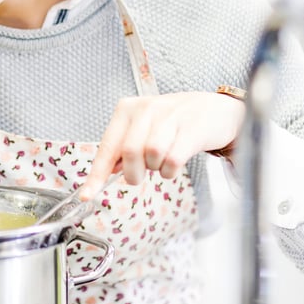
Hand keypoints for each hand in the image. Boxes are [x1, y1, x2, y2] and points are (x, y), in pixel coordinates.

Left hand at [77, 91, 244, 200]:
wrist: (216, 109)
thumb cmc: (175, 123)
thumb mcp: (145, 127)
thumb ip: (125, 146)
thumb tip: (108, 171)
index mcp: (127, 109)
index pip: (107, 147)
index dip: (97, 174)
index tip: (86, 195)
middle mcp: (146, 109)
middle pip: (129, 153)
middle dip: (134, 173)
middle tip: (141, 175)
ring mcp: (170, 116)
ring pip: (151, 155)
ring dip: (156, 169)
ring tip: (163, 162)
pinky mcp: (191, 128)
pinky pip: (173, 160)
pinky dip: (171, 171)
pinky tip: (174, 164)